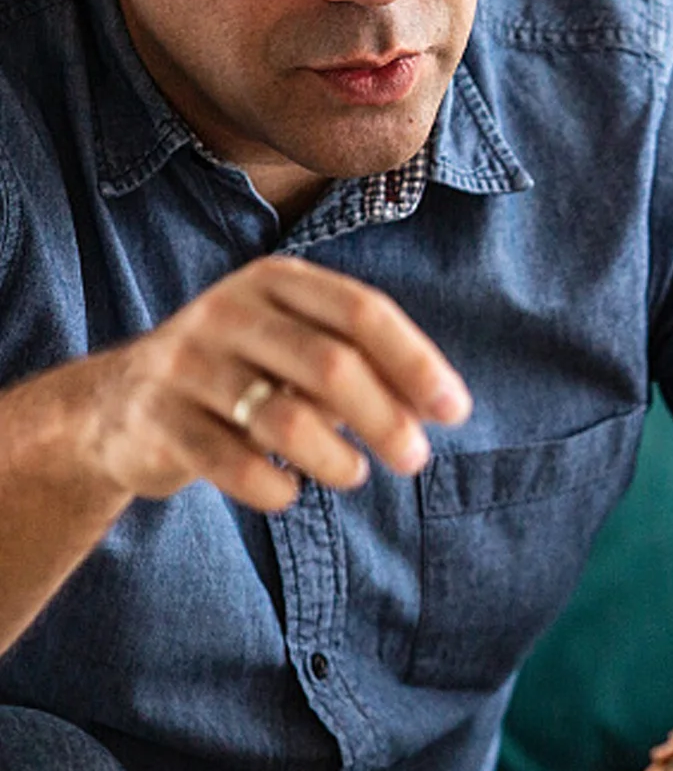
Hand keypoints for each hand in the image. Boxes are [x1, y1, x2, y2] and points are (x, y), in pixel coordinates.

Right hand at [85, 256, 470, 510]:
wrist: (120, 404)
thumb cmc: (245, 376)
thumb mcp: (303, 353)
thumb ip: (369, 370)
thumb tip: (441, 409)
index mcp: (276, 281)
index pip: (362, 311)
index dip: (416, 362)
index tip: (455, 412)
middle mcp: (228, 311)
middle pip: (330, 365)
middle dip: (385, 420)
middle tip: (414, 460)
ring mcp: (186, 363)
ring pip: (284, 420)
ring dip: (335, 459)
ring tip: (351, 473)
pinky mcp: (157, 420)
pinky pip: (235, 465)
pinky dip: (276, 488)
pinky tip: (288, 489)